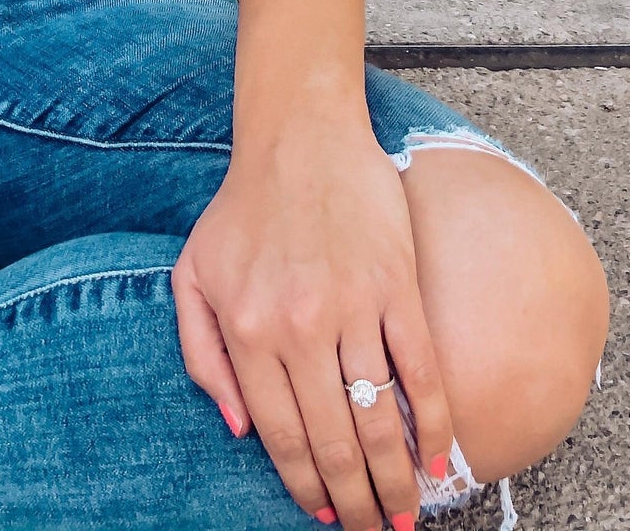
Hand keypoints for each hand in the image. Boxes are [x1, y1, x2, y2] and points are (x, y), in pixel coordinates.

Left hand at [172, 108, 453, 529]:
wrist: (297, 137)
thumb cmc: (241, 209)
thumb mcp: (191, 275)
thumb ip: (200, 354)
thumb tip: (237, 429)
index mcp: (246, 328)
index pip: (281, 435)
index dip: (304, 486)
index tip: (323, 515)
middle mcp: (297, 326)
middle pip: (334, 439)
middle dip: (357, 500)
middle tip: (373, 530)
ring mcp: (350, 307)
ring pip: (379, 417)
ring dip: (397, 478)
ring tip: (406, 513)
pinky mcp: (394, 287)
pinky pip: (421, 371)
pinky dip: (434, 423)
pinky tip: (438, 459)